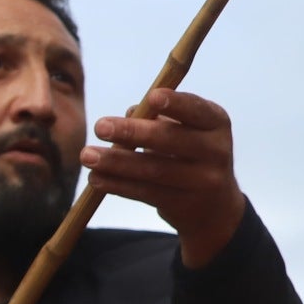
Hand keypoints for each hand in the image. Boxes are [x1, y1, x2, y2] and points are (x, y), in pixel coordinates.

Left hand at [84, 88, 247, 267]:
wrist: (215, 206)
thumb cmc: (192, 154)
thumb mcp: (187, 131)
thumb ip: (160, 118)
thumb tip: (129, 112)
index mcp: (216, 123)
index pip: (197, 110)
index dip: (176, 103)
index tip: (151, 97)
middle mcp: (216, 151)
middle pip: (172, 140)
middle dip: (133, 132)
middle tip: (100, 126)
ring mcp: (202, 181)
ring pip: (154, 170)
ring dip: (117, 162)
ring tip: (87, 155)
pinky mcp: (183, 205)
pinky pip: (146, 193)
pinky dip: (117, 185)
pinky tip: (96, 178)